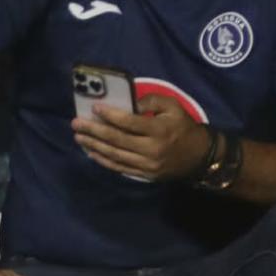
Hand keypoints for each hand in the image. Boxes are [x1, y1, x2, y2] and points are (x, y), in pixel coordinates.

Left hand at [73, 94, 210, 182]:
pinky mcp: (144, 174)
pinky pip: (120, 167)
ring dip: (94, 146)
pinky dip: (103, 160)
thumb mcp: (173, 107)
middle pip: (117, 140)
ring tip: (79, 137)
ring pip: (115, 155)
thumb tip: (129, 104)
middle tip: (76, 124)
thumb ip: (151, 101)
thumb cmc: (183, 127)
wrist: (199, 156)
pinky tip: (91, 152)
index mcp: (160, 130)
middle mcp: (152, 149)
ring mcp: (147, 164)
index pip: (130, 123)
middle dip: (94, 131)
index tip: (94, 108)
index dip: (111, 115)